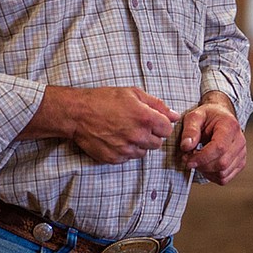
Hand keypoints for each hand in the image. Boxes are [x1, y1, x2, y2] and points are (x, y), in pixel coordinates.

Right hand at [21, 85, 180, 163]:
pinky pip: (128, 158)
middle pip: (157, 143)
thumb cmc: (104, 100)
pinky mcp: (114, 158)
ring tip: (125, 131)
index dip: (161, 124)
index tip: (152, 121)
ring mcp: (125, 149)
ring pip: (144, 152)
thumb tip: (175, 115)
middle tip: (137, 125)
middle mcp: (138, 136)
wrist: (78, 113)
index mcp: (146, 118)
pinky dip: (126, 151)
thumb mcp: (133, 93)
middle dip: (151, 135)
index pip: (168, 130)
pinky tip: (116, 139)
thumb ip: (158, 105)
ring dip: (139, 144)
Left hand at [178, 91, 246, 184]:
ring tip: (197, 159)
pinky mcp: (240, 163)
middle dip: (201, 165)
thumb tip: (186, 146)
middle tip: (188, 158)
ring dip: (205, 171)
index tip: (187, 160)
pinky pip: (224, 178)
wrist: (220, 117)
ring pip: (223, 173)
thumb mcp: (194, 117)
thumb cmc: (207, 117)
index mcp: (230, 126)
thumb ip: (190, 130)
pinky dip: (211, 176)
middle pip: (222, 163)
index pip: (219, 148)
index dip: (202, 157)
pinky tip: (204, 165)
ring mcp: (242, 153)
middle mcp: (240, 140)